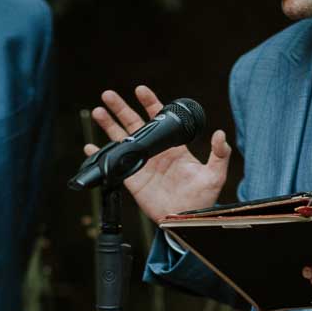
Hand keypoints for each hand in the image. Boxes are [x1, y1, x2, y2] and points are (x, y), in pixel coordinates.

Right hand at [87, 85, 230, 224]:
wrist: (186, 219)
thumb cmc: (202, 198)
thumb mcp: (215, 175)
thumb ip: (219, 154)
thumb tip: (220, 135)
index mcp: (173, 147)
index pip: (158, 119)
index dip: (149, 103)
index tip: (141, 90)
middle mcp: (155, 152)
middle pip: (134, 124)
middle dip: (121, 108)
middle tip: (109, 95)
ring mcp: (142, 164)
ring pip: (121, 139)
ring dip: (108, 125)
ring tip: (98, 111)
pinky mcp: (132, 179)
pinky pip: (114, 164)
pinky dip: (101, 155)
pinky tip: (90, 147)